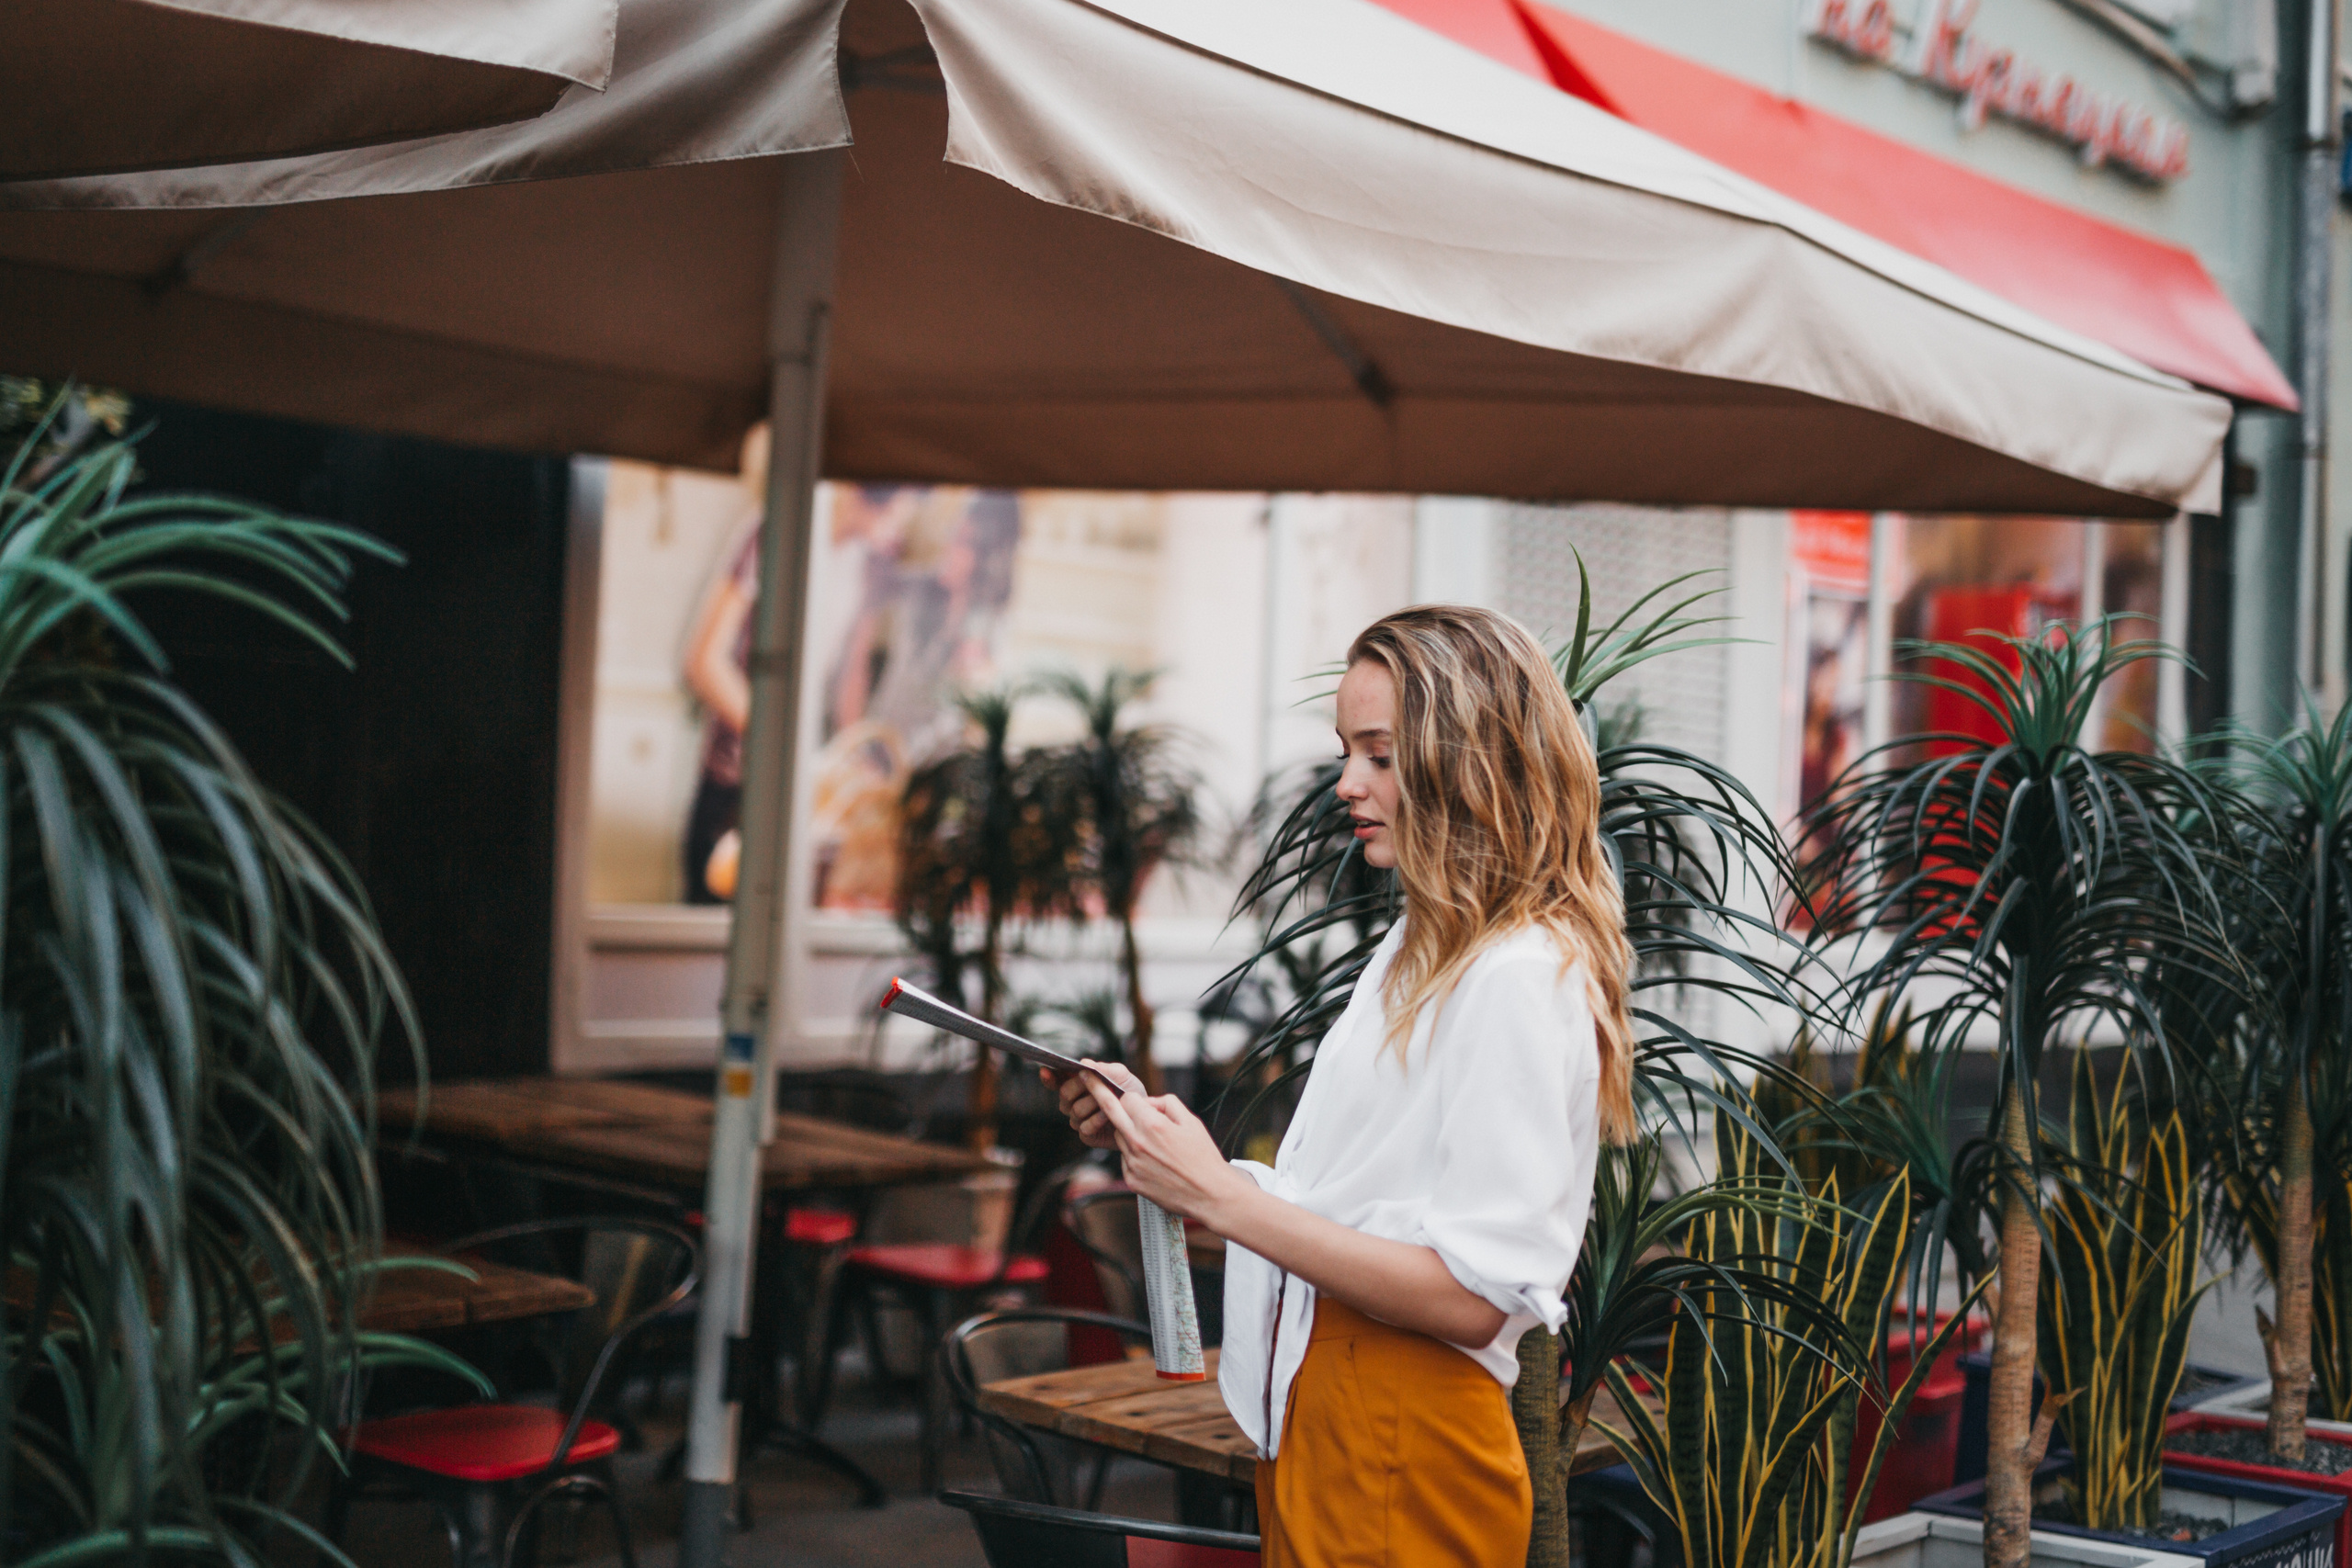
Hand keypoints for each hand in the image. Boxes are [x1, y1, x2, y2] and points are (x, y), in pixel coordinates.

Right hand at [1043, 1063, 1136, 1150]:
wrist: (1143, 1116)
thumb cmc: (1129, 1092)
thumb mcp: (1121, 1075)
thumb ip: (1104, 1069)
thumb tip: (1085, 1063)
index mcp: (1077, 1084)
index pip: (1056, 1080)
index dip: (1049, 1076)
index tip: (1045, 1070)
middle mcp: (1074, 1102)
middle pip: (1064, 1094)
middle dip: (1080, 1087)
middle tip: (1095, 1085)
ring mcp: (1079, 1119)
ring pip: (1075, 1111)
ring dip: (1094, 1104)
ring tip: (1108, 1101)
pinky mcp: (1087, 1135)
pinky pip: (1084, 1127)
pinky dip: (1097, 1120)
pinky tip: (1107, 1116)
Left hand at [1084, 1067, 1255, 1226]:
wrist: (1208, 1194)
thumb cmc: (1203, 1157)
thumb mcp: (1191, 1121)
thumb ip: (1167, 1104)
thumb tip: (1149, 1103)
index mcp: (1152, 1124)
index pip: (1127, 1098)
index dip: (1133, 1097)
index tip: (1132, 1096)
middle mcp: (1137, 1142)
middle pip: (1109, 1111)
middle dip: (1096, 1092)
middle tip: (1085, 1079)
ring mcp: (1131, 1162)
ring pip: (1120, 1136)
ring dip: (1128, 1132)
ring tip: (1155, 1142)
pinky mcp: (1131, 1179)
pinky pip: (1126, 1158)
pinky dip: (1135, 1154)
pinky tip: (1155, 1161)